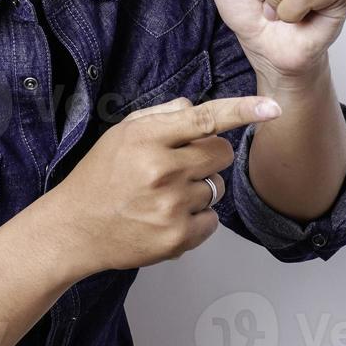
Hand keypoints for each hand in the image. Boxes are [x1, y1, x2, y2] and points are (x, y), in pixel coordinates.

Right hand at [47, 95, 281, 275]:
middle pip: (221, 153)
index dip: (242, 111)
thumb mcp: (121, 134)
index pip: (205, 119)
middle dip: (210, 156)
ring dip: (199, 189)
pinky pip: (213, 220)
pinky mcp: (178, 238)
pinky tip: (168, 217)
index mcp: (147, 139)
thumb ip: (161, 116)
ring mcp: (172, 206)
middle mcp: (162, 170)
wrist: (74, 229)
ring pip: (217, 188)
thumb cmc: (98, 177)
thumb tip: (196, 108)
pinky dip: (198, 219)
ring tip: (164, 196)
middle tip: (181, 166)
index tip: (272, 108)